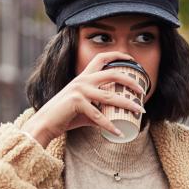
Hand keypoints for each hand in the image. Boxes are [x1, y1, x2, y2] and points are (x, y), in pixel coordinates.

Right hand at [23, 51, 147, 145]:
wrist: (45, 123)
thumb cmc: (65, 115)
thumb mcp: (84, 109)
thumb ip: (98, 110)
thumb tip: (115, 120)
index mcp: (84, 77)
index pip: (101, 58)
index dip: (118, 56)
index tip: (132, 60)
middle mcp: (82, 80)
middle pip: (112, 74)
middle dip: (131, 81)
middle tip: (142, 91)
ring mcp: (79, 91)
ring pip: (110, 97)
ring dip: (128, 104)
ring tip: (140, 111)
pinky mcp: (76, 103)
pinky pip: (99, 117)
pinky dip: (110, 127)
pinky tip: (119, 133)